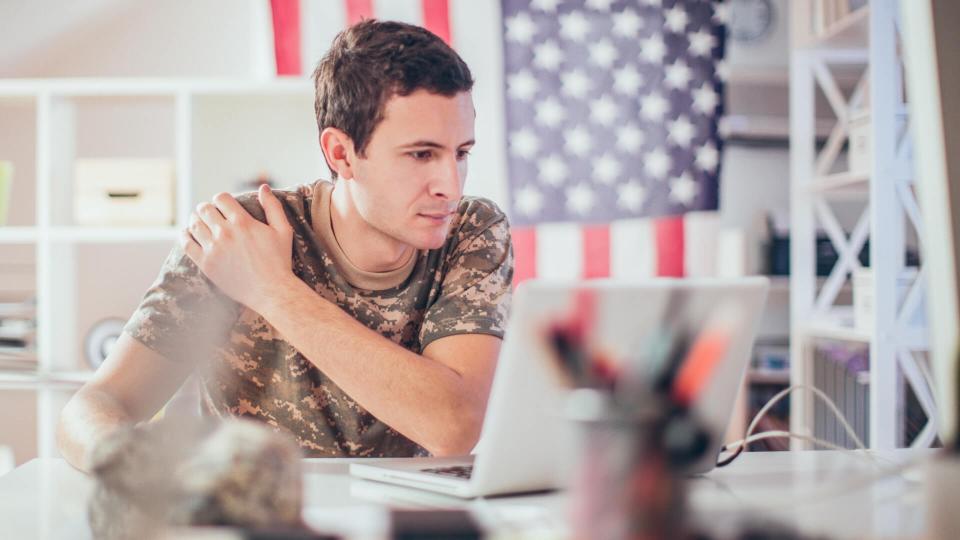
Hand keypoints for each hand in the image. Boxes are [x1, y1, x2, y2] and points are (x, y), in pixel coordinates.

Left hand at [181, 184, 294, 311]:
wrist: (271, 291)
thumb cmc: (280, 261)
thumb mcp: (282, 230)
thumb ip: (273, 206)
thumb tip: (263, 187)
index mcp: (243, 222)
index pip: (221, 198)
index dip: (221, 199)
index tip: (223, 205)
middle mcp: (225, 233)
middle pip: (205, 208)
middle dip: (207, 208)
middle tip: (210, 213)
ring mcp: (213, 248)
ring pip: (194, 223)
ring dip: (196, 219)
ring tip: (200, 222)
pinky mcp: (206, 264)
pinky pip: (187, 243)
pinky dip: (184, 235)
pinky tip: (188, 234)